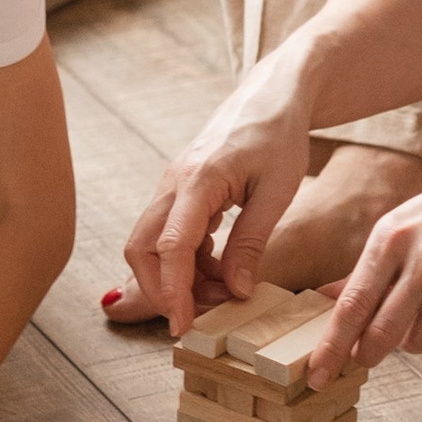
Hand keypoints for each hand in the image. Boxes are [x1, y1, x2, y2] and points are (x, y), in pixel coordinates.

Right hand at [121, 73, 313, 331]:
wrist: (273, 94)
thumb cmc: (278, 134)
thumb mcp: (277, 192)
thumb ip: (252, 242)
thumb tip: (236, 291)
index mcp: (197, 179)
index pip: (172, 246)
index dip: (174, 291)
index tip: (184, 326)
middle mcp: (173, 183)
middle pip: (142, 248)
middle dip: (162, 291)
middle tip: (201, 316)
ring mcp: (172, 186)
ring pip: (152, 244)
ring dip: (178, 277)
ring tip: (224, 291)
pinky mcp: (180, 191)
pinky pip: (169, 234)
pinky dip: (187, 261)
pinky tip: (220, 269)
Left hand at [311, 145, 421, 374]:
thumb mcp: (400, 224)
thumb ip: (366, 268)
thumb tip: (325, 298)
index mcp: (392, 237)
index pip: (353, 304)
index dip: (332, 345)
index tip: (318, 373)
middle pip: (383, 331)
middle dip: (367, 355)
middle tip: (363, 360)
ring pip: (421, 340)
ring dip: (412, 340)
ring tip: (418, 315)